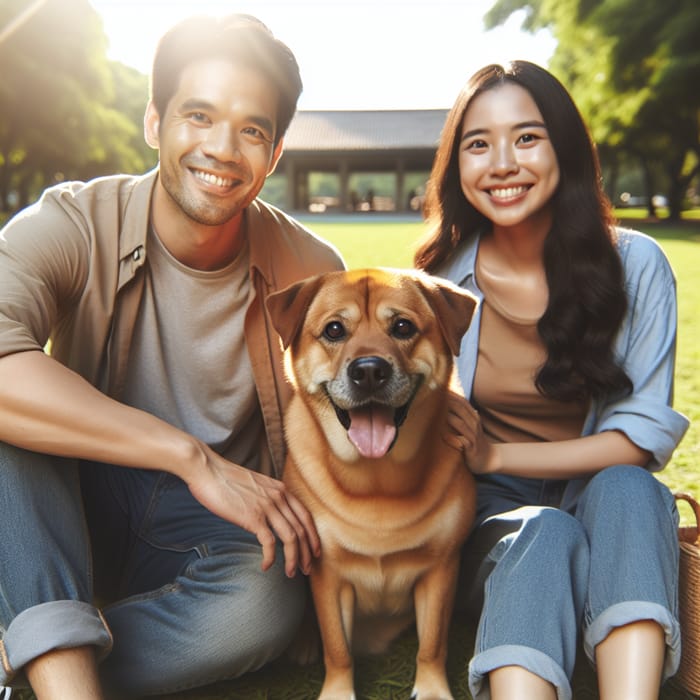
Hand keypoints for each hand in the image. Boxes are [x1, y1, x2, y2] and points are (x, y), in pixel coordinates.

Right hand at [187, 445, 319, 577]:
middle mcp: (278, 497)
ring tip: (290, 573)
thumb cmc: (226, 479)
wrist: (208, 470)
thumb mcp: (256, 484)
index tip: (315, 551)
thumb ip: (267, 497)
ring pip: (291, 538)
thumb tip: (270, 515)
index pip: (306, 516)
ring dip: (293, 559)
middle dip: (307, 552)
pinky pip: (269, 543)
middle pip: (302, 529)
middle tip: (307, 569)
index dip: (313, 536)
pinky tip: (266, 566)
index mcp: (281, 489)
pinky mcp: (252, 517)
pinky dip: (270, 558)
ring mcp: (267, 507)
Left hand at [443, 392, 493, 473]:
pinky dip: (451, 438)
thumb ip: (461, 414)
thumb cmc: (474, 440)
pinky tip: (442, 435)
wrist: (488, 458)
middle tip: (434, 397)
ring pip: (460, 424)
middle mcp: (474, 424)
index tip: (438, 389)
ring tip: (436, 413)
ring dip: (448, 418)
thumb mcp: (470, 425)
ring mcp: (473, 436)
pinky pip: (461, 441)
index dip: (451, 395)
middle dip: (448, 402)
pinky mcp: (471, 448)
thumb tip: (448, 400)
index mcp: (473, 416)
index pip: (462, 402)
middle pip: (461, 409)